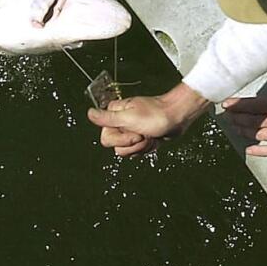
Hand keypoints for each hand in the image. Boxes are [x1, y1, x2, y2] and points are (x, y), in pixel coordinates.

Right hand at [87, 83, 209, 156]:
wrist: (177, 117)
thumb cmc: (157, 115)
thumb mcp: (129, 117)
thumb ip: (107, 118)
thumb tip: (89, 113)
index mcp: (114, 115)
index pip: (105, 137)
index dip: (120, 138)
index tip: (134, 130)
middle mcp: (121, 123)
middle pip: (115, 146)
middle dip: (132, 144)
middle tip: (143, 133)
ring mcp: (131, 132)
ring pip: (126, 152)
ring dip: (141, 146)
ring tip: (150, 135)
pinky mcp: (140, 139)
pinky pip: (137, 152)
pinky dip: (147, 148)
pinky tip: (153, 139)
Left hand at [222, 70, 266, 157]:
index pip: (254, 104)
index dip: (238, 104)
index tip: (227, 105)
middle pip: (253, 120)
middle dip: (237, 118)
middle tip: (227, 118)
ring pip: (259, 134)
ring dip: (245, 131)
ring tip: (235, 129)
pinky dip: (259, 150)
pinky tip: (250, 150)